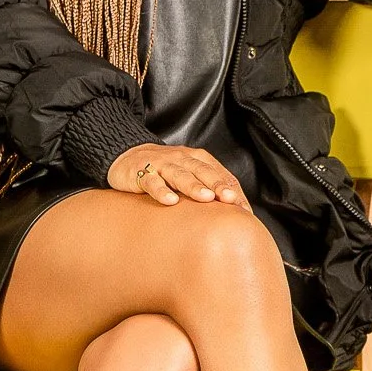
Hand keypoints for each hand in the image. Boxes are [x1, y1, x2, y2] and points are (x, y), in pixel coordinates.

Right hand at [107, 142, 249, 208]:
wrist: (127, 156)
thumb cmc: (165, 171)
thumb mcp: (190, 176)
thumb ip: (209, 190)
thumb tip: (236, 214)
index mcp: (198, 160)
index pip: (220, 175)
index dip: (233, 192)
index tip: (244, 211)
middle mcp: (183, 159)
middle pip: (203, 171)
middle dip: (217, 185)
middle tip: (230, 199)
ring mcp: (162, 165)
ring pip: (180, 174)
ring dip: (193, 186)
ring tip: (206, 198)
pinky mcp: (142, 172)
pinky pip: (152, 182)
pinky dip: (161, 190)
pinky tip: (169, 200)